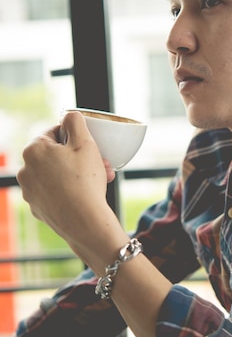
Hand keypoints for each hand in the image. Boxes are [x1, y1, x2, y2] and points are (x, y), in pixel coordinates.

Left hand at [17, 111, 115, 250]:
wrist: (84, 221)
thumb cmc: (85, 180)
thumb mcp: (85, 142)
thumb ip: (75, 121)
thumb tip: (69, 115)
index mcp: (33, 149)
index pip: (55, 132)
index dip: (76, 138)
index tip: (91, 147)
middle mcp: (25, 169)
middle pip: (56, 155)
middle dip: (79, 157)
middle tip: (101, 164)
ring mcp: (29, 191)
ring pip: (57, 174)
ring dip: (77, 173)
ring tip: (99, 180)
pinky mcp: (37, 208)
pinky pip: (55, 192)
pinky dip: (69, 190)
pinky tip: (86, 195)